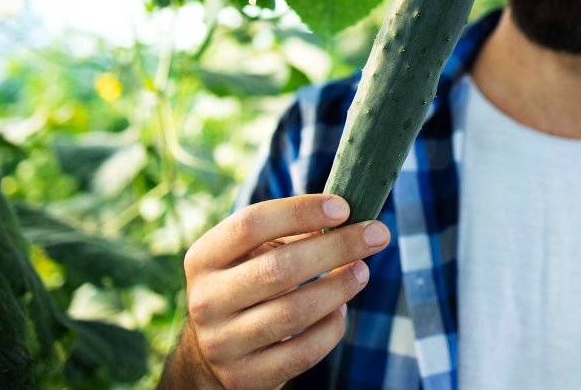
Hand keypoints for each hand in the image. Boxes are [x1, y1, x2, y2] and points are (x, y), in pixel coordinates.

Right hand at [160, 194, 390, 389]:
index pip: (250, 224)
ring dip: (338, 287)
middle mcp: (206, 300)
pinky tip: (340, 311)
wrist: (213, 351)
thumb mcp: (253, 254)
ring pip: (293, 312)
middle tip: (377, 234)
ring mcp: (222, 343)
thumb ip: (290, 233)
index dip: (300, 212)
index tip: (344, 207)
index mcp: (204, 258)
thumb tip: (348, 219)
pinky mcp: (244, 377)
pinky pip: (301, 353)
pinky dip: (330, 328)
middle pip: (278, 268)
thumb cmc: (248, 285)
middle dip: (336, 247)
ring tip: (362, 271)